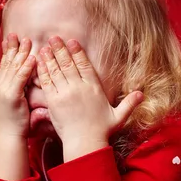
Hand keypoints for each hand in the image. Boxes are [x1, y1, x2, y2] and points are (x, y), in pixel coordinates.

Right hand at [0, 33, 35, 137]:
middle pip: (7, 63)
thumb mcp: (11, 105)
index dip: (7, 52)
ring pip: (13, 68)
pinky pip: (20, 78)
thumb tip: (20, 87)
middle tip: (17, 34)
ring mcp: (3, 91)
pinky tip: (32, 58)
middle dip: (13, 48)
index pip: (3, 66)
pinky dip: (26, 67)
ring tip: (28, 41)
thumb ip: (15, 93)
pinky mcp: (11, 97)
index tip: (10, 40)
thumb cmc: (12, 125)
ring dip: (21, 53)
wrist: (7, 137)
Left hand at [37, 36, 143, 160]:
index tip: (72, 42)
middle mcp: (79, 87)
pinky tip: (39, 63)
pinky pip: (47, 82)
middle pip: (68, 64)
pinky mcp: (54, 101)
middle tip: (54, 38)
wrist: (85, 143)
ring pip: (56, 70)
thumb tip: (142, 94)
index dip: (78, 52)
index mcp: (94, 88)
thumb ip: (129, 104)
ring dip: (50, 57)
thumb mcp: (119, 116)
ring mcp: (65, 93)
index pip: (85, 65)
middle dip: (61, 49)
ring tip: (44, 46)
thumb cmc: (102, 131)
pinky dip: (43, 71)